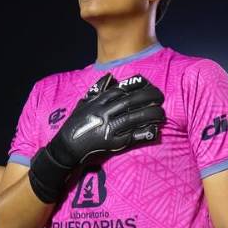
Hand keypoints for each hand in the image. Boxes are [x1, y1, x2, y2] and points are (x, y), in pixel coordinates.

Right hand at [28, 73, 164, 202]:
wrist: (66, 149)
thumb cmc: (75, 126)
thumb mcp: (83, 104)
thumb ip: (97, 91)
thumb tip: (111, 78)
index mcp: (97, 103)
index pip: (121, 90)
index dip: (137, 85)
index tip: (148, 83)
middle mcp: (104, 113)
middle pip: (131, 101)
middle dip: (148, 97)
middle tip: (160, 96)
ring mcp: (108, 128)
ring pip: (134, 118)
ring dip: (151, 114)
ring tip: (162, 113)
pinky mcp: (112, 144)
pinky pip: (132, 136)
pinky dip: (144, 132)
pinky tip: (155, 129)